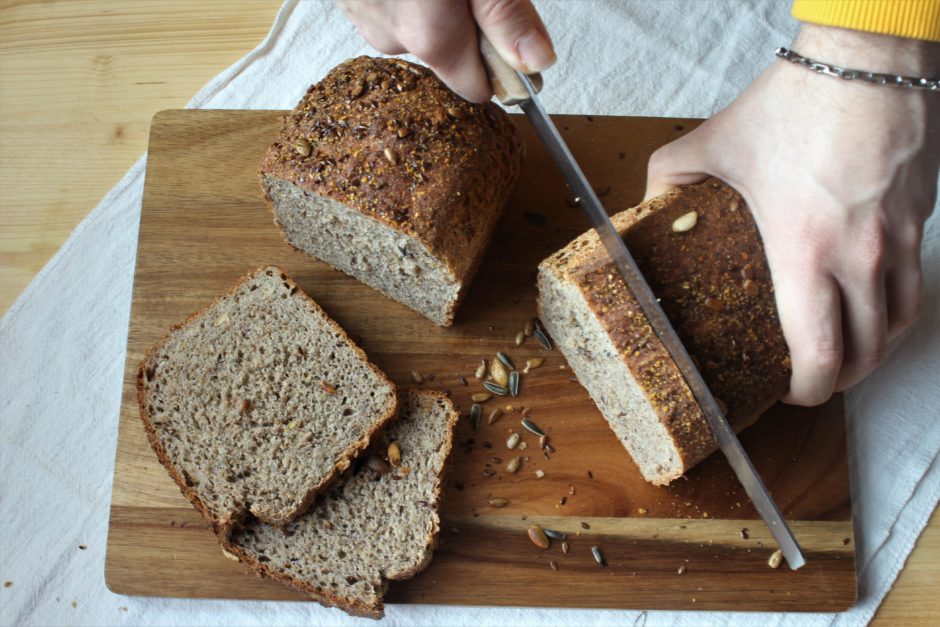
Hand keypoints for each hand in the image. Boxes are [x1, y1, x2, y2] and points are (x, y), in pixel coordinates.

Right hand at [335, 0, 554, 101]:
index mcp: (429, 36)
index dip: (500, 65)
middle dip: (465, 20)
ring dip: (432, 2)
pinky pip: (386, 5)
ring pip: (415, 26)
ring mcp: (361, 14)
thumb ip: (506, 15)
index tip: (511, 32)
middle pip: (447, 53)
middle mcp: (389, 37)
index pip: (476, 88)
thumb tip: (534, 61)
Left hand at [645, 24, 939, 405]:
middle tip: (813, 377)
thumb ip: (669, 179)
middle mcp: (862, 255)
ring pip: (901, 322)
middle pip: (868, 353)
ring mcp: (900, 238)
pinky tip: (869, 295)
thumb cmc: (794, 101)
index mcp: (805, 250)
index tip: (790, 390)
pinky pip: (914, 279)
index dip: (808, 389)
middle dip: (840, 379)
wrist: (867, 58)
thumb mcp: (712, 143)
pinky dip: (893, 303)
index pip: (821, 353)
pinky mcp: (921, 216)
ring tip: (845, 347)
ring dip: (873, 348)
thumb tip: (647, 203)